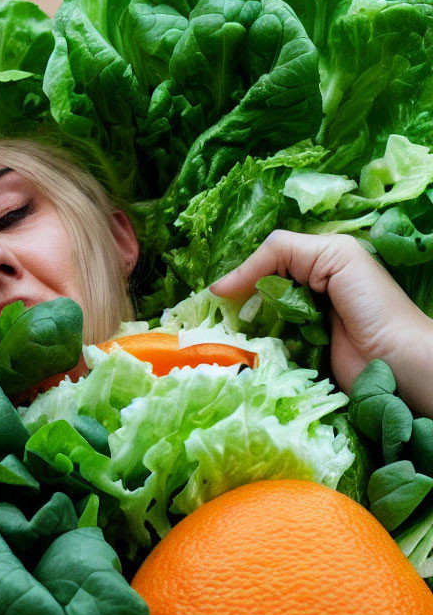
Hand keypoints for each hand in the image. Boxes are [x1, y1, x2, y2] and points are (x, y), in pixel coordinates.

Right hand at [210, 230, 432, 416]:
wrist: (396, 360)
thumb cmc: (371, 304)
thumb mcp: (332, 256)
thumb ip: (279, 253)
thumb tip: (221, 286)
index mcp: (319, 261)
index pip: (268, 259)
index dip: (243, 273)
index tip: (219, 295)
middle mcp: (308, 291)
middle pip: (259, 291)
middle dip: (239, 301)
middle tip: (218, 316)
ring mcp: (302, 327)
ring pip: (259, 321)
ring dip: (244, 328)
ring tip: (225, 336)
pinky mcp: (299, 357)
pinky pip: (267, 349)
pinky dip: (254, 350)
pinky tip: (243, 353)